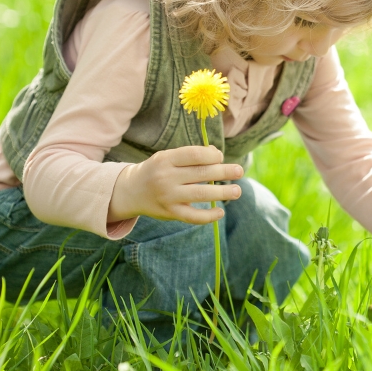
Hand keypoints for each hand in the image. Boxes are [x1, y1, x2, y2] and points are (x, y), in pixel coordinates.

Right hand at [109, 145, 243, 223]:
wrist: (131, 191)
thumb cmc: (158, 170)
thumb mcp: (168, 157)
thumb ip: (191, 155)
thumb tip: (217, 153)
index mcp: (166, 159)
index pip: (195, 155)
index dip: (212, 155)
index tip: (220, 157)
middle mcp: (166, 177)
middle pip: (201, 173)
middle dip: (224, 172)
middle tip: (239, 171)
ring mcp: (168, 196)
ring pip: (200, 194)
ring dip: (222, 192)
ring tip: (237, 191)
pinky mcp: (170, 213)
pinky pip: (193, 216)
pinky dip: (209, 216)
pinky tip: (220, 212)